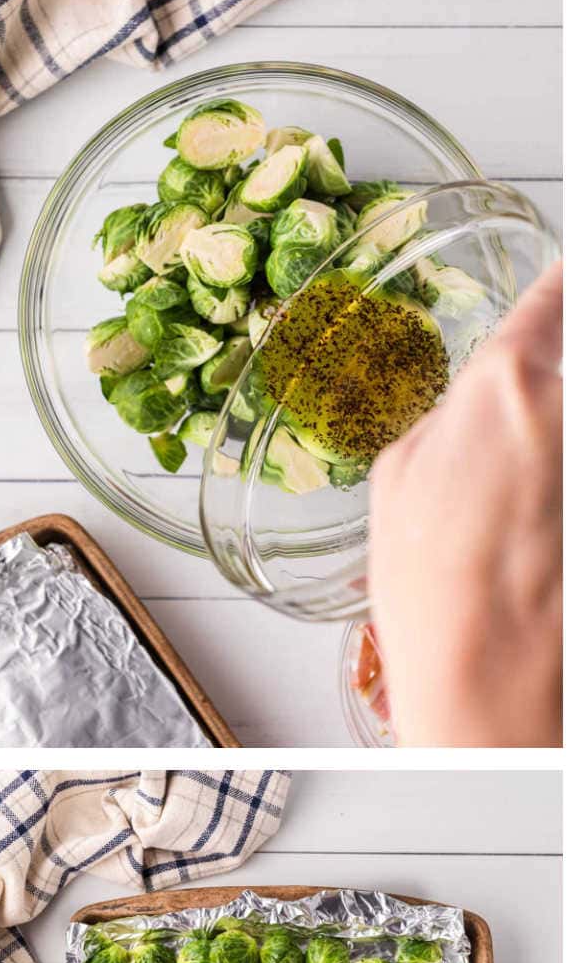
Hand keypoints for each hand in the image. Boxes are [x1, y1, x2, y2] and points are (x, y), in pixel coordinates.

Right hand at [368, 260, 561, 747]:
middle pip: (572, 370)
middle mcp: (572, 405)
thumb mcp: (399, 478)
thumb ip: (449, 415)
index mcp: (506, 382)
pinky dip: (563, 496)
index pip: (559, 293)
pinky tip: (545, 537)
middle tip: (528, 456)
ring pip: (574, 425)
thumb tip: (475, 401)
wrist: (493, 676)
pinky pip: (578, 469)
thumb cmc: (435, 588)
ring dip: (556, 450)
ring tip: (535, 513)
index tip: (567, 286)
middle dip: (554, 401)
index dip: (563, 289)